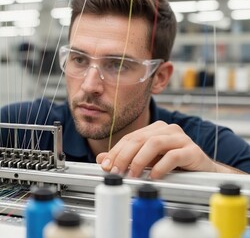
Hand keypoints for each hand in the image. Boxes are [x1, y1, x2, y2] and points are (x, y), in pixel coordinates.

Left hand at [96, 121, 216, 178]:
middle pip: (139, 139)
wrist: (203, 171)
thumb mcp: (146, 160)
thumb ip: (126, 158)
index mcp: (154, 129)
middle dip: (124, 156)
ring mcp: (181, 138)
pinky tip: (154, 176)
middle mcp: (167, 130)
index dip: (115, 151)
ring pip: (154, 143)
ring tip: (133, 175)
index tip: (106, 165)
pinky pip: (173, 156)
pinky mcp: (192, 151)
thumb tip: (102, 159)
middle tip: (116, 171)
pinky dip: (161, 167)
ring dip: (140, 161)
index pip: (129, 138)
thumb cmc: (175, 164)